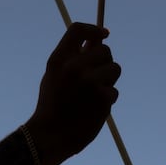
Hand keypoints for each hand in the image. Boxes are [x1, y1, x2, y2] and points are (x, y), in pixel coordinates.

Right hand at [26, 22, 120, 164]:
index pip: (78, 29)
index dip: (94, 29)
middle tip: (96, 75)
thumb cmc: (52, 104)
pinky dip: (107, 99)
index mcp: (58, 59)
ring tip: (94, 92)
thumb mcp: (53, 75)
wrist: (50, 135)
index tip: (103, 34)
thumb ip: (71, 58)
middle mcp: (74, 67)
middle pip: (104, 50)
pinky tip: (94, 108)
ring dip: (108, 80)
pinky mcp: (103, 98)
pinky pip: (114, 91)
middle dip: (104, 61)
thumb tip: (96, 42)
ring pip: (115, 69)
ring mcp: (90, 82)